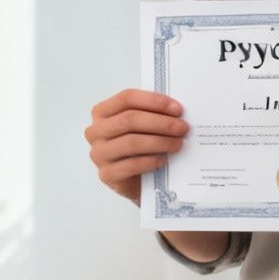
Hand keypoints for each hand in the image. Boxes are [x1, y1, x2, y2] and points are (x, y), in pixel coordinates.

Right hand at [83, 89, 188, 204]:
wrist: (135, 180)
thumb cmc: (140, 147)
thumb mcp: (143, 126)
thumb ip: (152, 114)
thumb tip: (176, 109)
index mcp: (102, 112)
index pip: (127, 98)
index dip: (154, 101)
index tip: (178, 109)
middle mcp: (95, 131)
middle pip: (130, 120)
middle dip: (161, 123)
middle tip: (183, 128)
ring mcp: (99, 154)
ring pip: (131, 142)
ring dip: (160, 142)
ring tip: (178, 144)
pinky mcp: (106, 174)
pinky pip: (131, 165)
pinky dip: (150, 161)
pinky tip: (164, 160)